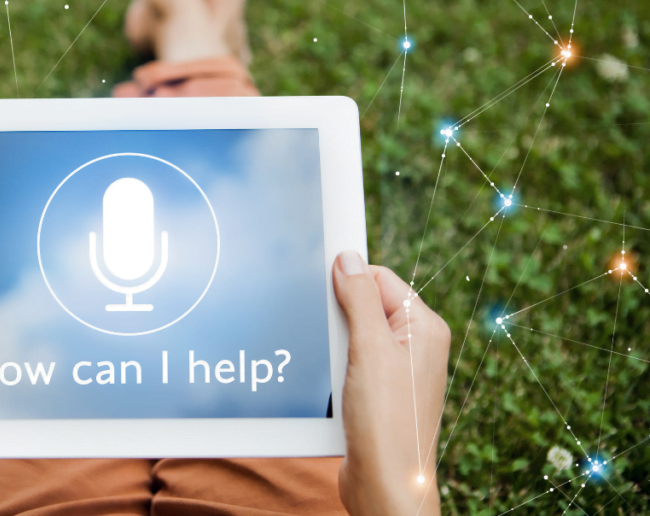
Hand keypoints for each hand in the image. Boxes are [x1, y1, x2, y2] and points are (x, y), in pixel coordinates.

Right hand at [333, 251, 450, 515]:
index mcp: (424, 326)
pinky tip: (329, 387)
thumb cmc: (387, 423)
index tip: (319, 284)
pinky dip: (332, 370)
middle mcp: (415, 345)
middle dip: (337, 318)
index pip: (379, 277)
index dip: (348, 280)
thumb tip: (347, 258)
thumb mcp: (369, 349)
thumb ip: (358, 298)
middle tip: (331, 341)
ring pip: (350, 336)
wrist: (384, 486)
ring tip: (333, 372)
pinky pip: (348, 364)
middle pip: (363, 305)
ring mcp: (396, 371)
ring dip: (332, 347)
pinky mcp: (377, 393)